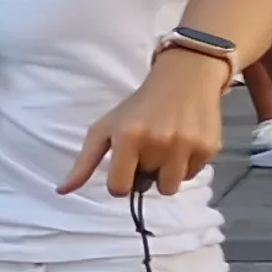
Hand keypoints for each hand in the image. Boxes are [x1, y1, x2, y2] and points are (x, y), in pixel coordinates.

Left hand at [61, 51, 229, 198]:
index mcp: (128, 138)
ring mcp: (187, 146)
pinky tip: (183, 142)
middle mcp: (158, 143)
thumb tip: (62, 191)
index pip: (120, 188)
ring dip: (166, 173)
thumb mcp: (104, 129)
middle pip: (147, 187)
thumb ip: (83, 162)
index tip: (124, 169)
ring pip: (171, 187)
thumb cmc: (137, 107)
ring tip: (165, 149)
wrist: (185, 79)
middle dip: (145, 173)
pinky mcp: (209, 148)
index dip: (120, 182)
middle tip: (148, 150)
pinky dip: (186, 164)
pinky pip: (192, 174)